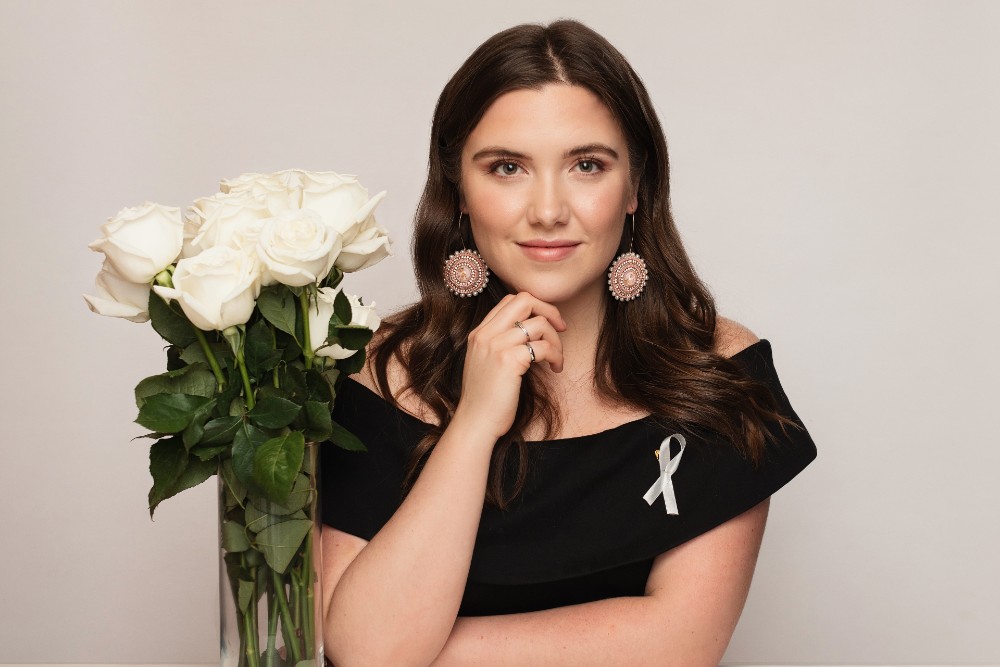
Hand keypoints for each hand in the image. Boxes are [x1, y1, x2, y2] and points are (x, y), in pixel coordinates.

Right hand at [452, 292, 565, 442]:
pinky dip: (556, 356)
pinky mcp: (509, 361)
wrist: (476, 422)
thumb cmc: (485, 399)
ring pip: (539, 323)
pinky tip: (555, 369)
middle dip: (550, 311)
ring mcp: (496, 346)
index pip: (511, 300)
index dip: (535, 307)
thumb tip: (531, 331)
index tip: (548, 323)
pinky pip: (544, 346)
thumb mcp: (486, 363)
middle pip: (524, 300)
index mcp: (480, 333)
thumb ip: (500, 344)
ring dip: (556, 341)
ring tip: (556, 359)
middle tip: (562, 328)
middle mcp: (486, 334)